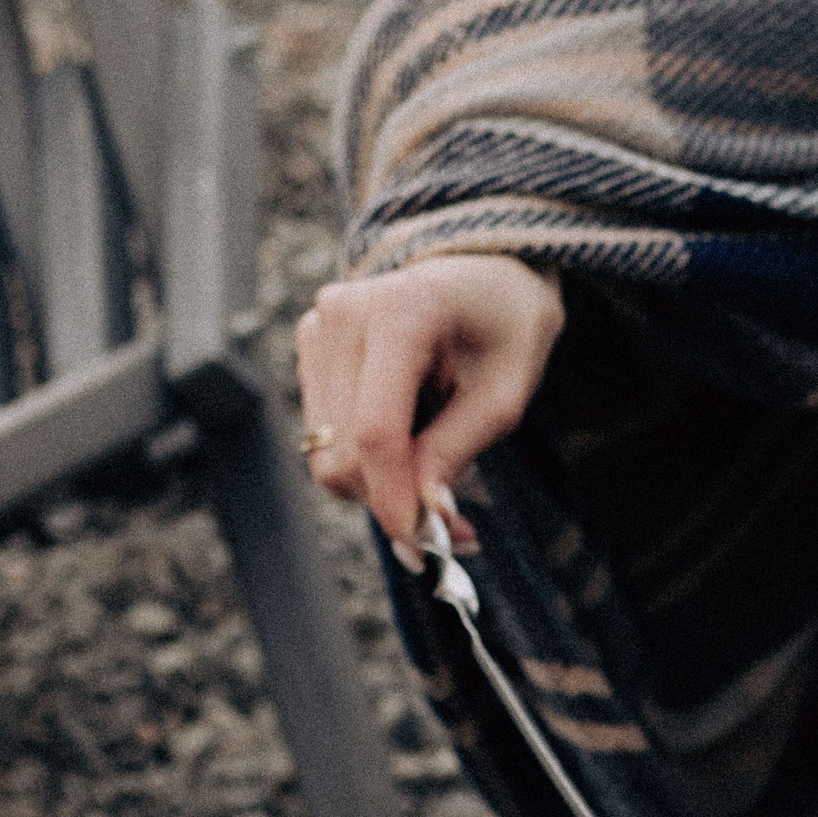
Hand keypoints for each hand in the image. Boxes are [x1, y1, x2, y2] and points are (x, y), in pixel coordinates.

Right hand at [294, 254, 562, 549]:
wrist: (485, 268)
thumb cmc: (507, 324)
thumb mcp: (505, 392)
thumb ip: (458, 451)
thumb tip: (425, 517)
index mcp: (401, 311)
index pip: (376, 431)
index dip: (394, 499)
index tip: (425, 548)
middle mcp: (344, 312)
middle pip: (342, 451)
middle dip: (391, 499)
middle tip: (451, 527)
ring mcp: (319, 325)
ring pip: (326, 451)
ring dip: (379, 483)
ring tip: (437, 476)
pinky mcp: (310, 343)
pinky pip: (325, 432)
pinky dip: (365, 458)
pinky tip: (409, 442)